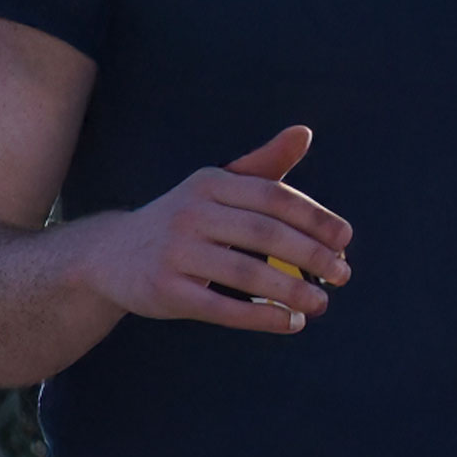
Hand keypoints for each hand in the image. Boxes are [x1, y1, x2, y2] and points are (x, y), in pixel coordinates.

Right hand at [82, 124, 346, 337]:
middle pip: (263, 234)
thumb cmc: (182, 221)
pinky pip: (222, 307)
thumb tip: (304, 133)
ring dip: (291, 291)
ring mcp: (175, 253)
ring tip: (321, 303)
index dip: (314, 218)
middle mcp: (190, 213)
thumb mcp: (216, 188)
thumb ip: (262, 166)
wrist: (111, 256)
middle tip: (343, 275)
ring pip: (246, 274)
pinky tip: (290, 323)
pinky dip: (261, 317)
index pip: (272, 196)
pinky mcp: (165, 291)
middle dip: (310, 256)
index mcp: (210, 184)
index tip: (345, 239)